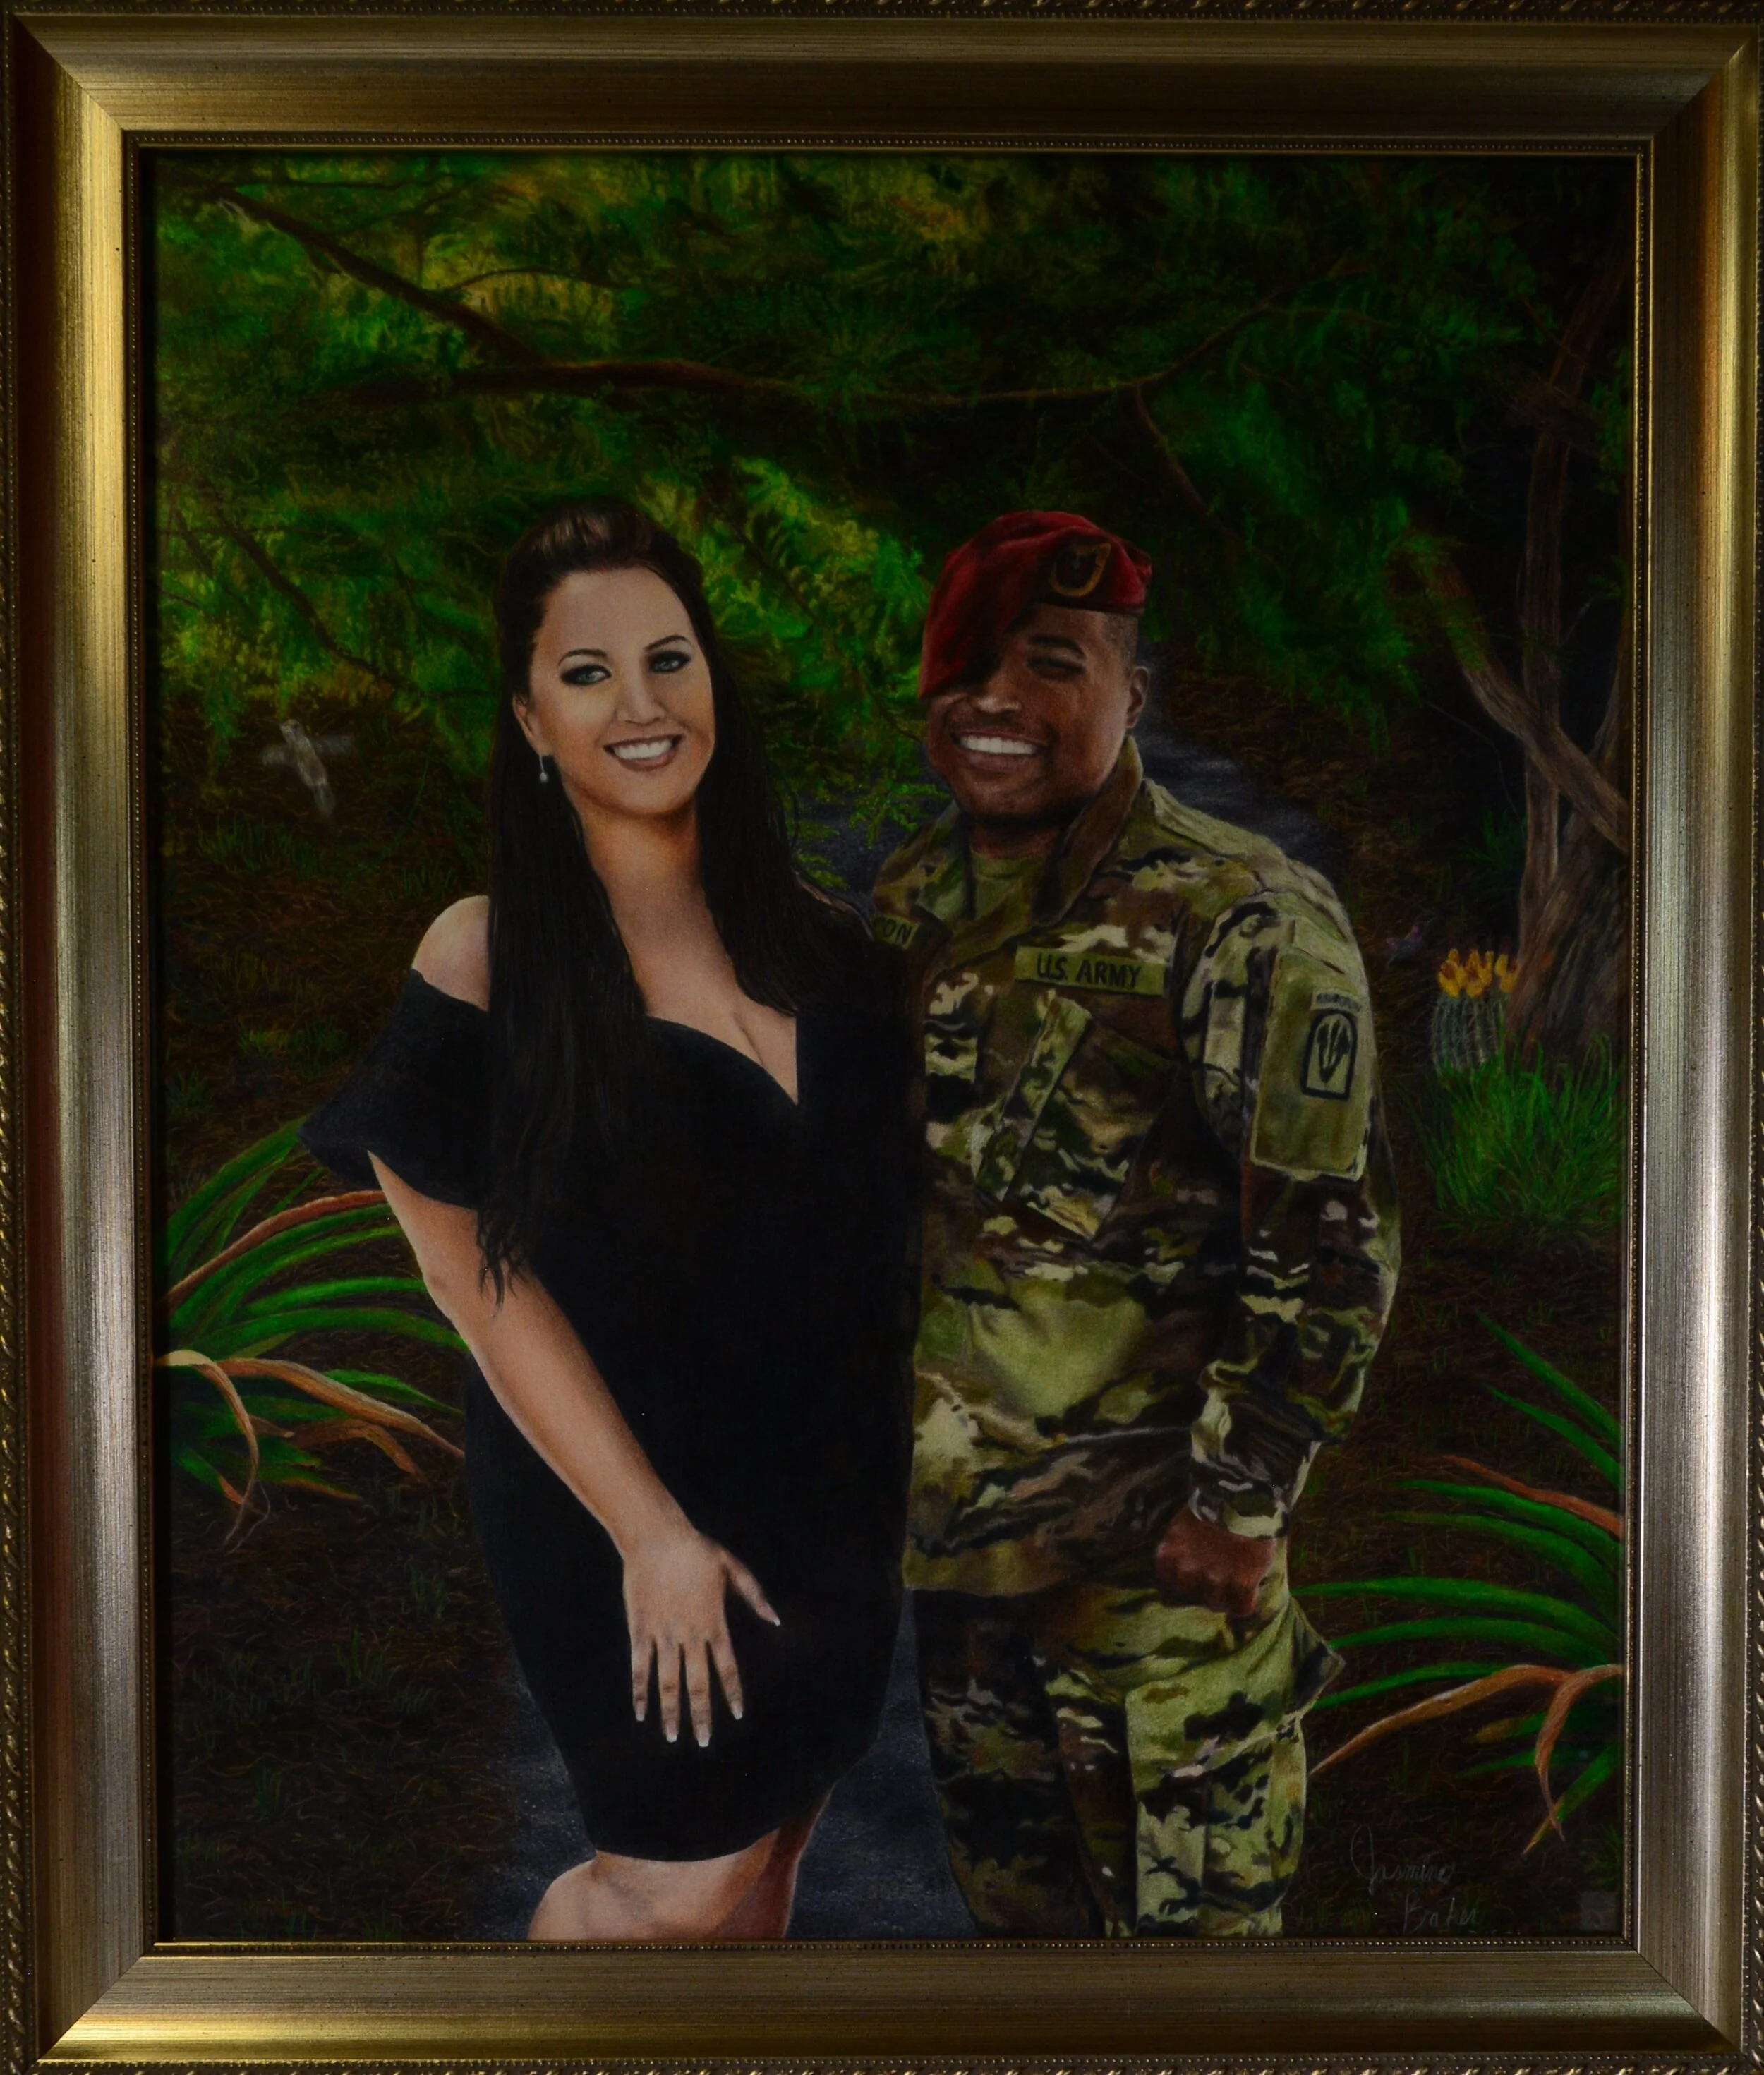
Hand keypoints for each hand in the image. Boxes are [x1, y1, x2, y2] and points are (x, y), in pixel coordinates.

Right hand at [622, 1520, 779, 1747]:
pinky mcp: (640, 1630)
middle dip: (701, 1715)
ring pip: (668, 1682)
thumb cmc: (697, 1551)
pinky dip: (640, 1691)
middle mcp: (690, 1635)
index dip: (732, 1692)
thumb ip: (755, 1595)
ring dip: (671, 1712)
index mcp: (715, 1622)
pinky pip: (641, 1667)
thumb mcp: (733, 1568)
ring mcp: (664, 1635)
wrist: (658, 1538)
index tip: (737, 1715)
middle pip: (698, 1683)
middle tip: (703, 1741)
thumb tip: (776, 1620)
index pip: (727, 1666)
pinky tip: (641, 1713)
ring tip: (673, 1737)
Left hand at [1154, 1509, 1276, 1616]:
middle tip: (1219, 1574)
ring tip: (1236, 1578)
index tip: (1194, 1571)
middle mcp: (1187, 1571)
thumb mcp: (1185, 1522)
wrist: (1244, 1495)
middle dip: (1204, 1588)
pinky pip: (1242, 1608)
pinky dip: (1246, 1603)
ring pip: (1215, 1603)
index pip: (1167, 1579)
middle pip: (1192, 1595)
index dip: (1181, 1577)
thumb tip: (1182, 1565)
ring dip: (1225, 1595)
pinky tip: (1250, 1590)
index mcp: (1169, 1554)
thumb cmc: (1215, 1504)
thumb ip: (1179, 1547)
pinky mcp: (1241, 1584)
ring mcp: (1214, 1579)